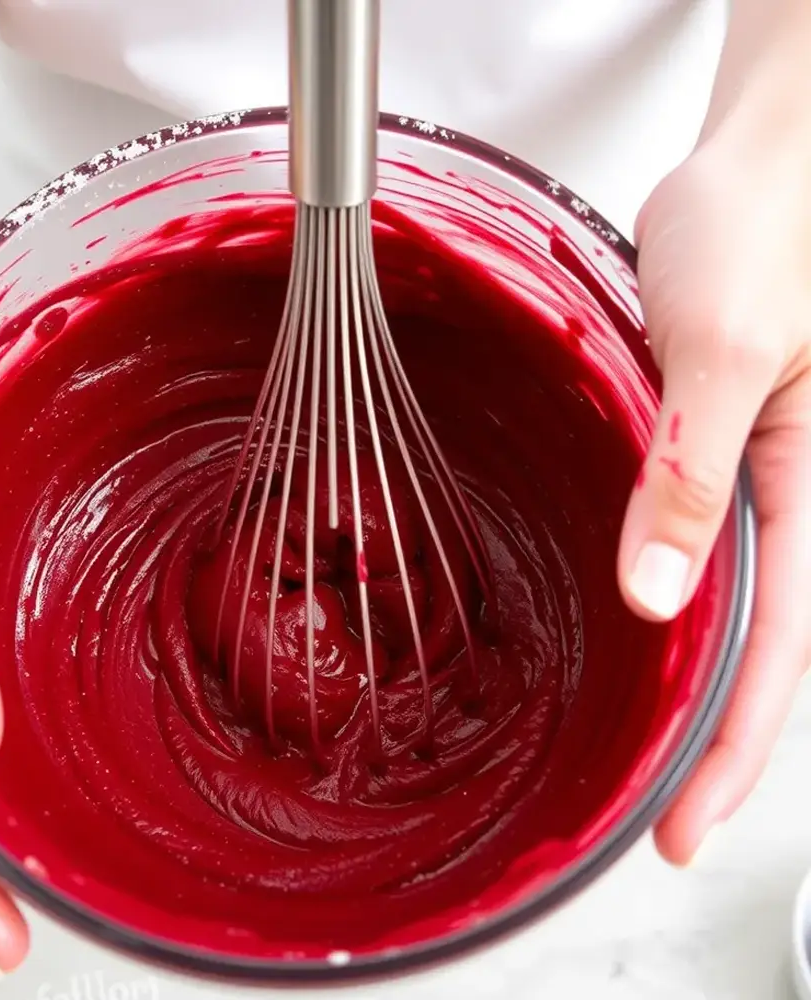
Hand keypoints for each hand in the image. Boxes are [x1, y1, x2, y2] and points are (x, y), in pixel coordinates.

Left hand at [620, 130, 810, 864]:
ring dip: (677, 681)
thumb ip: (688, 473)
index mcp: (808, 490)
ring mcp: (738, 479)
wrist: (756, 166)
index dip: (735, 753)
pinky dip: (656, 598)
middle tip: (648, 820)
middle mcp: (779, 500)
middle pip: (753, 651)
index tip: (686, 830)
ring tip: (626, 752)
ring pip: (718, 608)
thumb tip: (659, 595)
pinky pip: (684, 544)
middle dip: (708, 742)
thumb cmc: (768, 227)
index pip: (780, 656)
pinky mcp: (697, 449)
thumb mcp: (726, 351)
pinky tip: (619, 631)